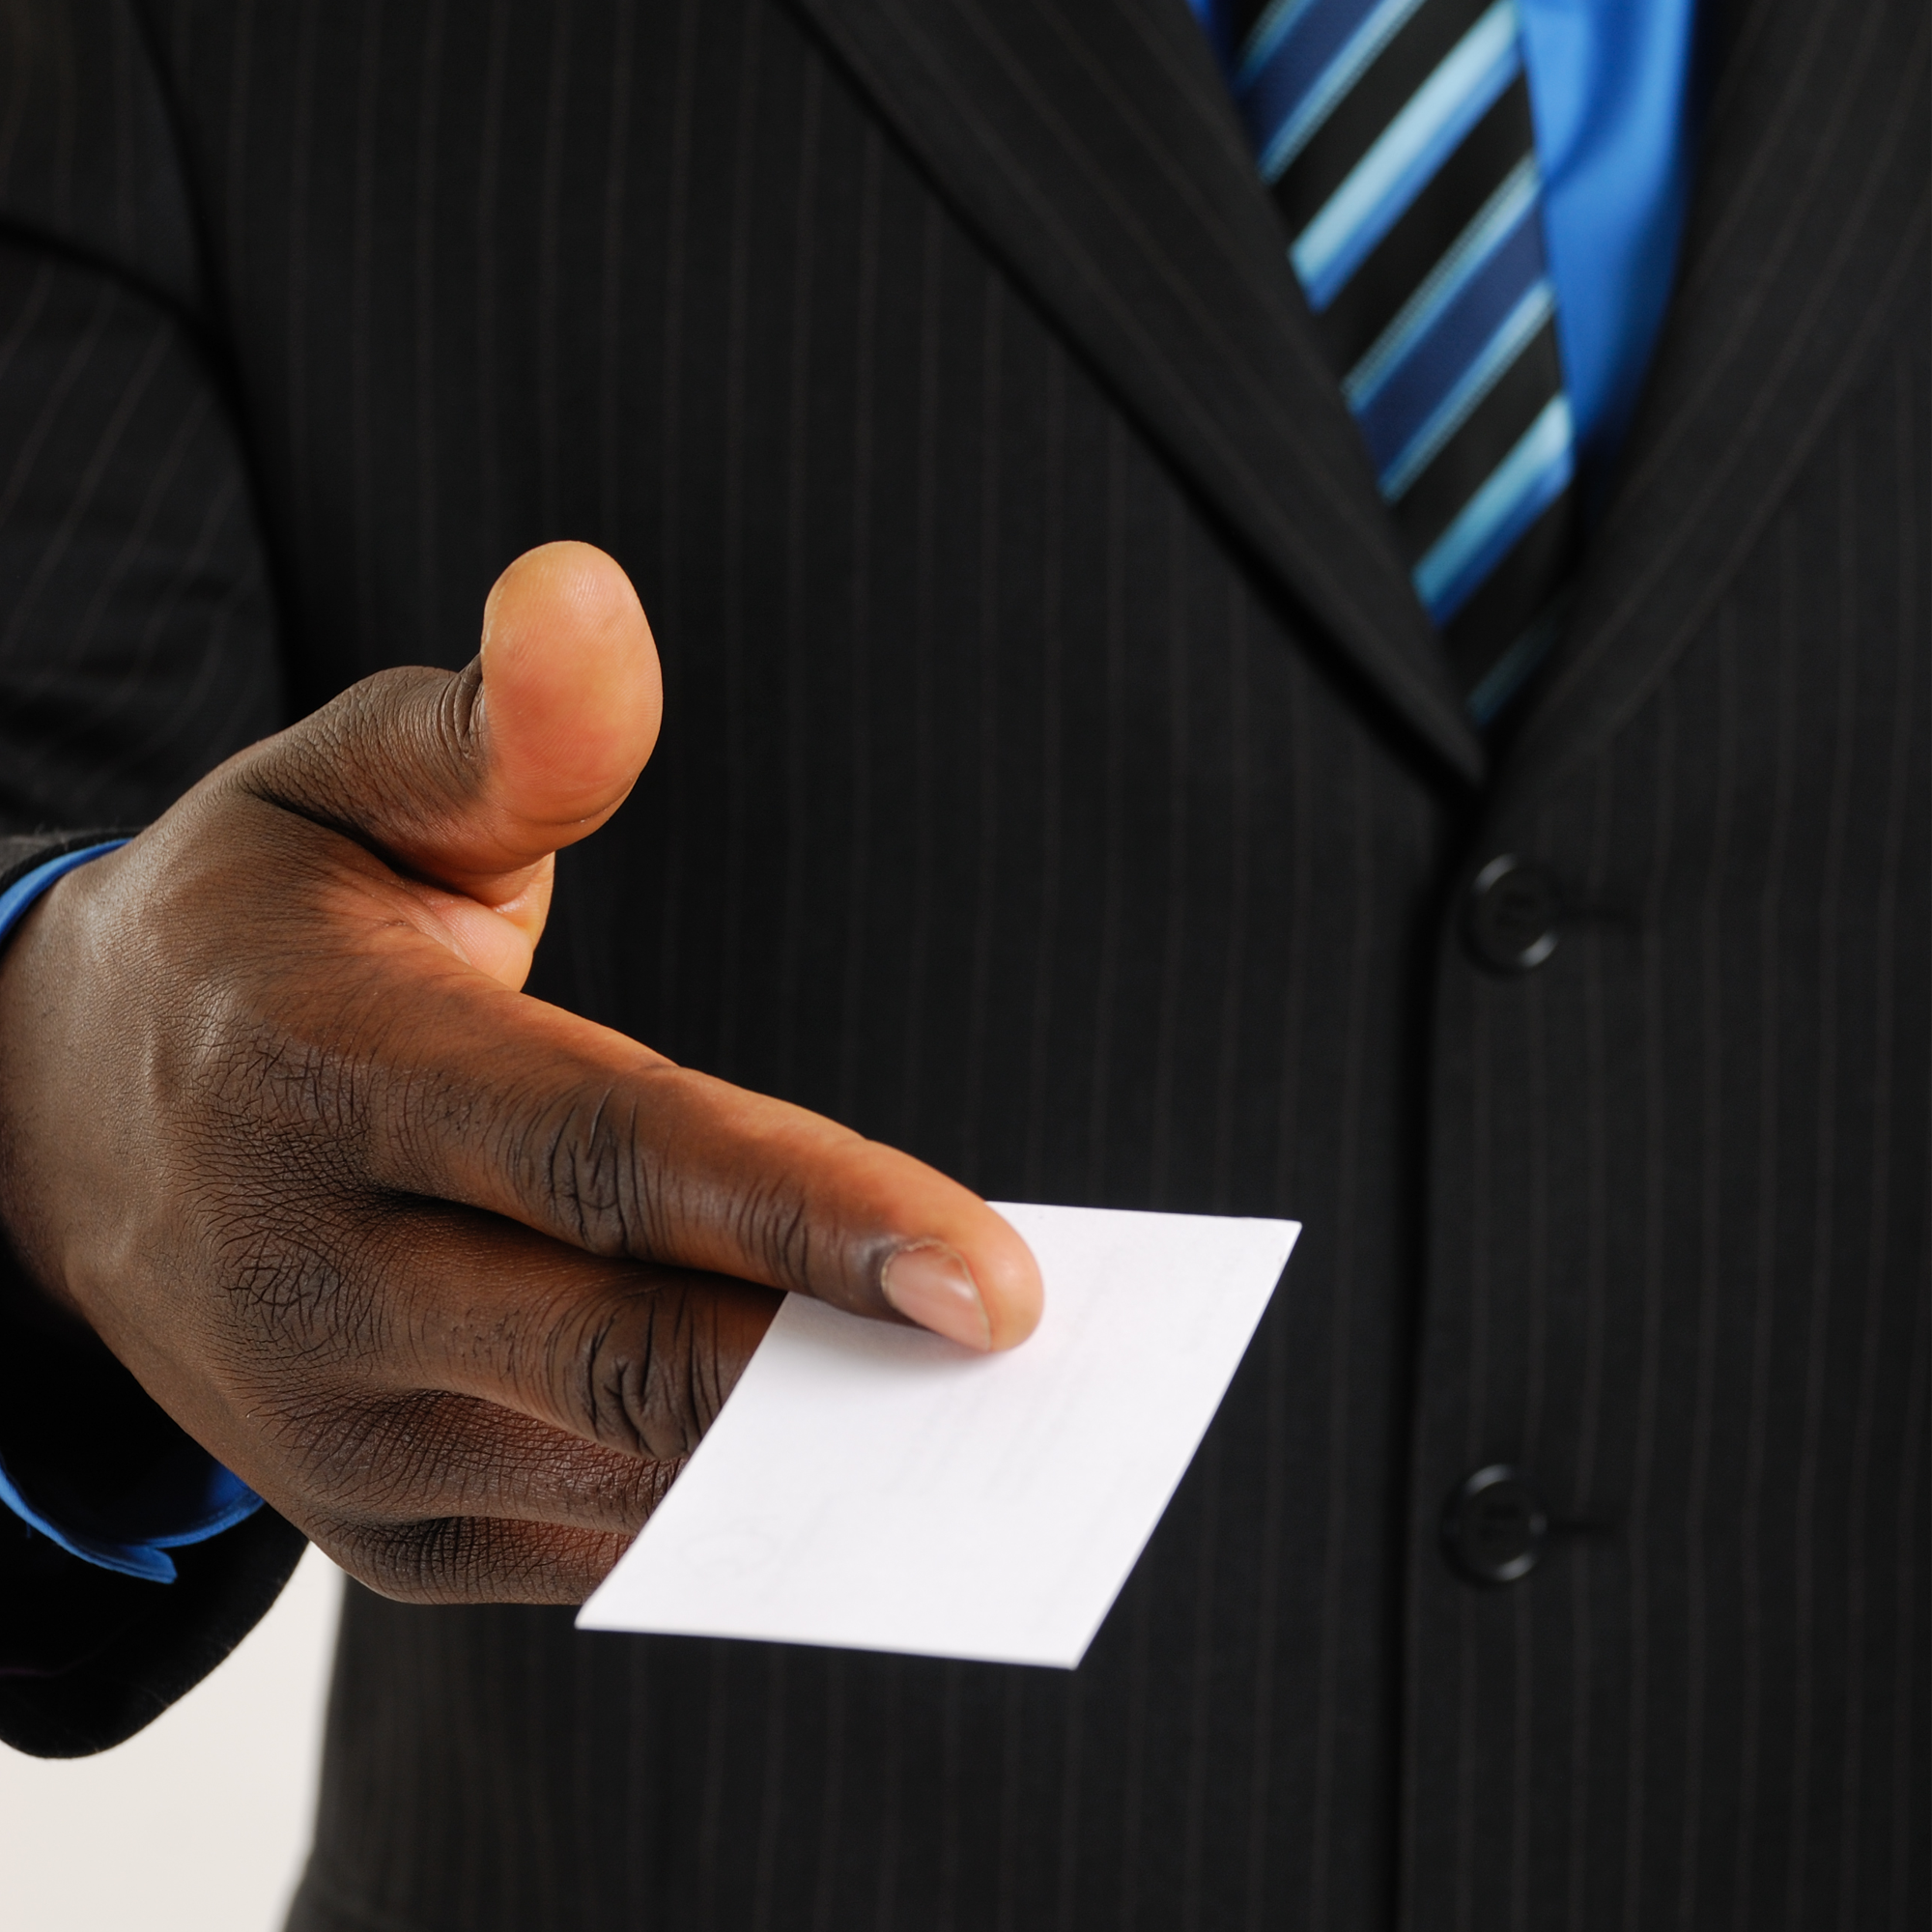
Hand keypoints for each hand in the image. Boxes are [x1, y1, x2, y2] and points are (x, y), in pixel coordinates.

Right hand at [0, 543, 1041, 1603]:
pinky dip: (733, 1511)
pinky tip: (846, 1457)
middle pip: (628, 1356)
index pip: (604, 1158)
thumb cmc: (259, 935)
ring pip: (627, 1477)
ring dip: (815, 1462)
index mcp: (331, 1073)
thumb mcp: (344, 789)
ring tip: (975, 1423)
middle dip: (844, 1374)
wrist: (56, 1135)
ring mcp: (340, 1436)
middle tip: (1034, 1375)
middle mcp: (320, 1282)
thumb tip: (589, 588)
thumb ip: (497, 725)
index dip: (811, 1216)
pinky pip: (594, 1541)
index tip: (1000, 1286)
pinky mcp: (380, 1530)